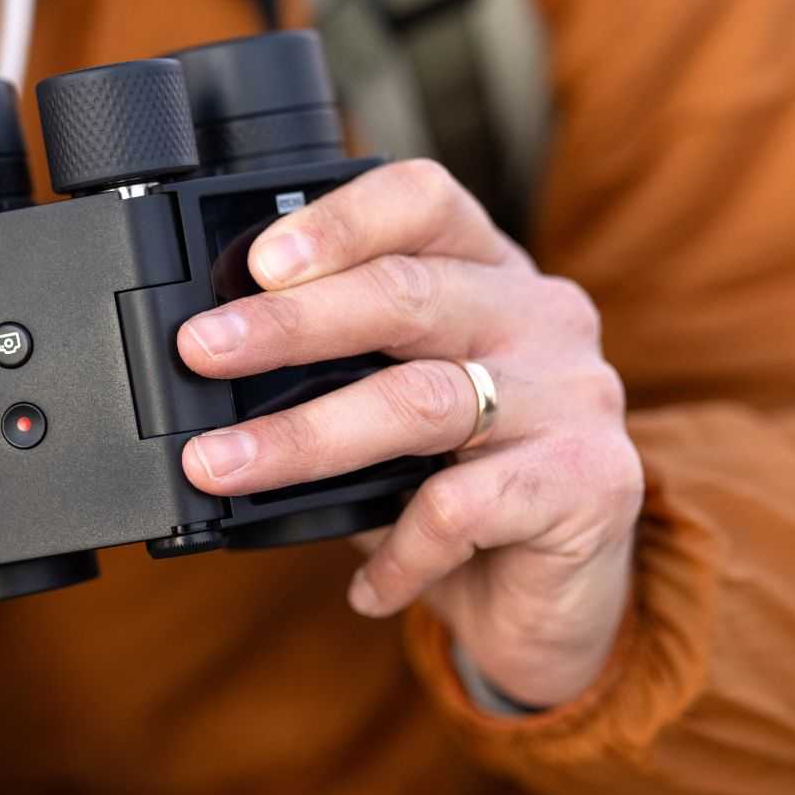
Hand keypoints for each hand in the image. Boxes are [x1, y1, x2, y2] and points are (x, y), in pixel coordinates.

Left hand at [177, 160, 642, 707]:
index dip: (340, 221)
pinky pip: (465, 507)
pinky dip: (398, 548)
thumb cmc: (461, 476)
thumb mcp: (397, 399)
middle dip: (289, 324)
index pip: (423, 201)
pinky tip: (363, 586)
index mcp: (487, 269)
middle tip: (200, 350)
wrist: (561, 593)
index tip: (257, 263)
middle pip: (407, 293)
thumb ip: (337, 367)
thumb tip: (213, 360)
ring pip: (422, 400)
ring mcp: (573, 393)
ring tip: (221, 465)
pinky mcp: (594, 480)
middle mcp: (539, 313)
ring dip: (305, 436)